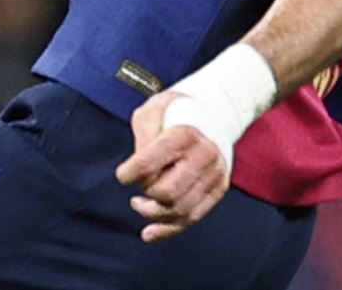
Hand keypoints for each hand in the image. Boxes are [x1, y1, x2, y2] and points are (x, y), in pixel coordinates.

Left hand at [115, 91, 230, 242]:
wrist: (216, 111)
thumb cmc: (177, 111)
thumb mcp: (153, 110)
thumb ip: (143, 138)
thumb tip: (139, 170)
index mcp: (185, 133)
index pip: (148, 165)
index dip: (128, 174)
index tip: (123, 174)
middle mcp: (204, 154)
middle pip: (165, 193)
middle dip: (145, 194)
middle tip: (139, 187)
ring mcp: (215, 173)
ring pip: (178, 210)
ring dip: (153, 214)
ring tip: (141, 204)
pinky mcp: (218, 188)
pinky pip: (192, 218)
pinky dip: (168, 230)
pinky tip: (150, 232)